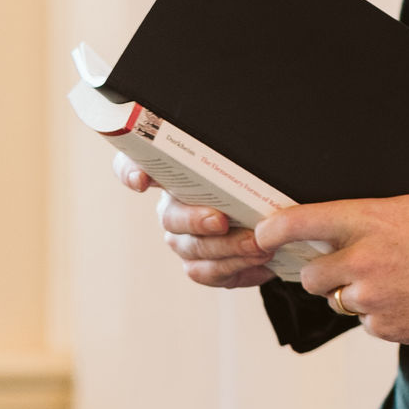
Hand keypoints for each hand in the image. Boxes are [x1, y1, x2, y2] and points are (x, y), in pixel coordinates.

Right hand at [114, 160, 276, 288]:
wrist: (278, 220)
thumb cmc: (258, 183)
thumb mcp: (249, 162)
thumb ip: (236, 155)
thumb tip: (252, 136)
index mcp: (177, 171)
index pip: (135, 164)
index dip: (130, 171)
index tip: (141, 180)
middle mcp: (173, 206)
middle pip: (170, 216)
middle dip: (195, 220)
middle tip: (221, 221)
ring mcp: (183, 239)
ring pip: (192, 248)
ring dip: (227, 248)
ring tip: (259, 245)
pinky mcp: (200, 266)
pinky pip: (208, 272)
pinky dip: (237, 267)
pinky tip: (261, 262)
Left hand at [251, 193, 408, 343]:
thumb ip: (367, 217)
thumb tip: (330, 225)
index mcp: (368, 220)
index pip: (298, 224)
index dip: (271, 232)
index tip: (261, 236)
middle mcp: (364, 259)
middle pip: (310, 276)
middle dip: (324, 273)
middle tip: (352, 266)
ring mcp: (373, 299)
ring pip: (337, 301)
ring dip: (354, 294)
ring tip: (395, 281)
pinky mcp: (385, 328)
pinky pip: (364, 323)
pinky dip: (380, 315)